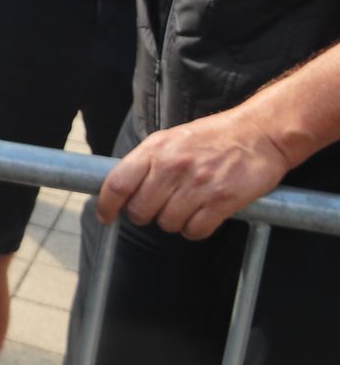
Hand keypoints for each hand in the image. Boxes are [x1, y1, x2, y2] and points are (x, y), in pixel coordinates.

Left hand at [97, 107, 292, 239]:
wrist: (259, 133)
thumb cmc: (213, 137)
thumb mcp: (171, 139)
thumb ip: (147, 161)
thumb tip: (122, 188)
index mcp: (155, 149)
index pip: (118, 183)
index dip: (106, 205)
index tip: (105, 217)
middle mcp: (173, 166)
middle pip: (140, 210)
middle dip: (144, 215)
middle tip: (157, 209)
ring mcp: (198, 184)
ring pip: (167, 223)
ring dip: (173, 222)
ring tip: (186, 207)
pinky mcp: (222, 200)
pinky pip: (195, 231)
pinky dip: (195, 230)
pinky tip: (202, 217)